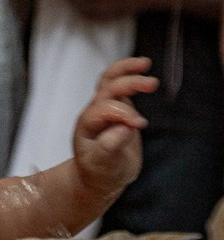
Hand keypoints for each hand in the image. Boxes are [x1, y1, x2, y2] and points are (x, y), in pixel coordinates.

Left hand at [72, 57, 157, 201]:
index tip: (139, 125)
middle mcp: (94, 112)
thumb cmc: (99, 172)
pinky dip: (130, 74)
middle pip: (108, 88)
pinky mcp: (118, 107)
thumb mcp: (103, 166)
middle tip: (151, 84)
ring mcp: (105, 107)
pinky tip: (144, 69)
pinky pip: (120, 85)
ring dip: (126, 69)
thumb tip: (124, 128)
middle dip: (128, 83)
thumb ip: (109, 147)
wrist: (99, 176)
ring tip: (145, 63)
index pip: (104, 109)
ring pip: (110, 79)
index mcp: (87, 125)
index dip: (122, 113)